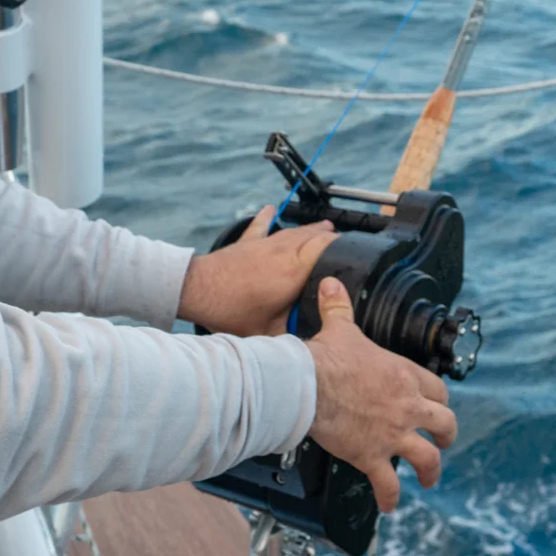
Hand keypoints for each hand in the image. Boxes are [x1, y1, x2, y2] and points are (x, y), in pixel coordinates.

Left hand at [177, 206, 336, 336]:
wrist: (198, 290)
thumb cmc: (231, 311)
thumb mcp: (269, 333)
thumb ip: (294, 337)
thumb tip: (312, 345)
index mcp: (294, 270)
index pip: (327, 247)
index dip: (343, 247)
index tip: (357, 252)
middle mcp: (283, 251)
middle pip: (314, 236)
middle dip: (332, 238)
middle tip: (346, 244)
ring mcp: (264, 244)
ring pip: (294, 230)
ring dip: (311, 229)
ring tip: (326, 227)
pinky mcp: (247, 243)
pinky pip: (261, 226)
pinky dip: (268, 218)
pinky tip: (271, 209)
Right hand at [304, 277, 455, 511]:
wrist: (308, 386)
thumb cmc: (325, 359)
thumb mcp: (340, 329)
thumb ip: (339, 308)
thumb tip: (332, 285)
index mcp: (403, 376)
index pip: (438, 390)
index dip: (438, 399)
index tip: (434, 403)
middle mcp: (407, 407)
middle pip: (445, 424)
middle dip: (445, 435)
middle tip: (441, 442)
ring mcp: (393, 434)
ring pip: (428, 458)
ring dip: (430, 471)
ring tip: (427, 480)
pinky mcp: (372, 456)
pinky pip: (389, 484)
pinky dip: (390, 497)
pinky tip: (389, 505)